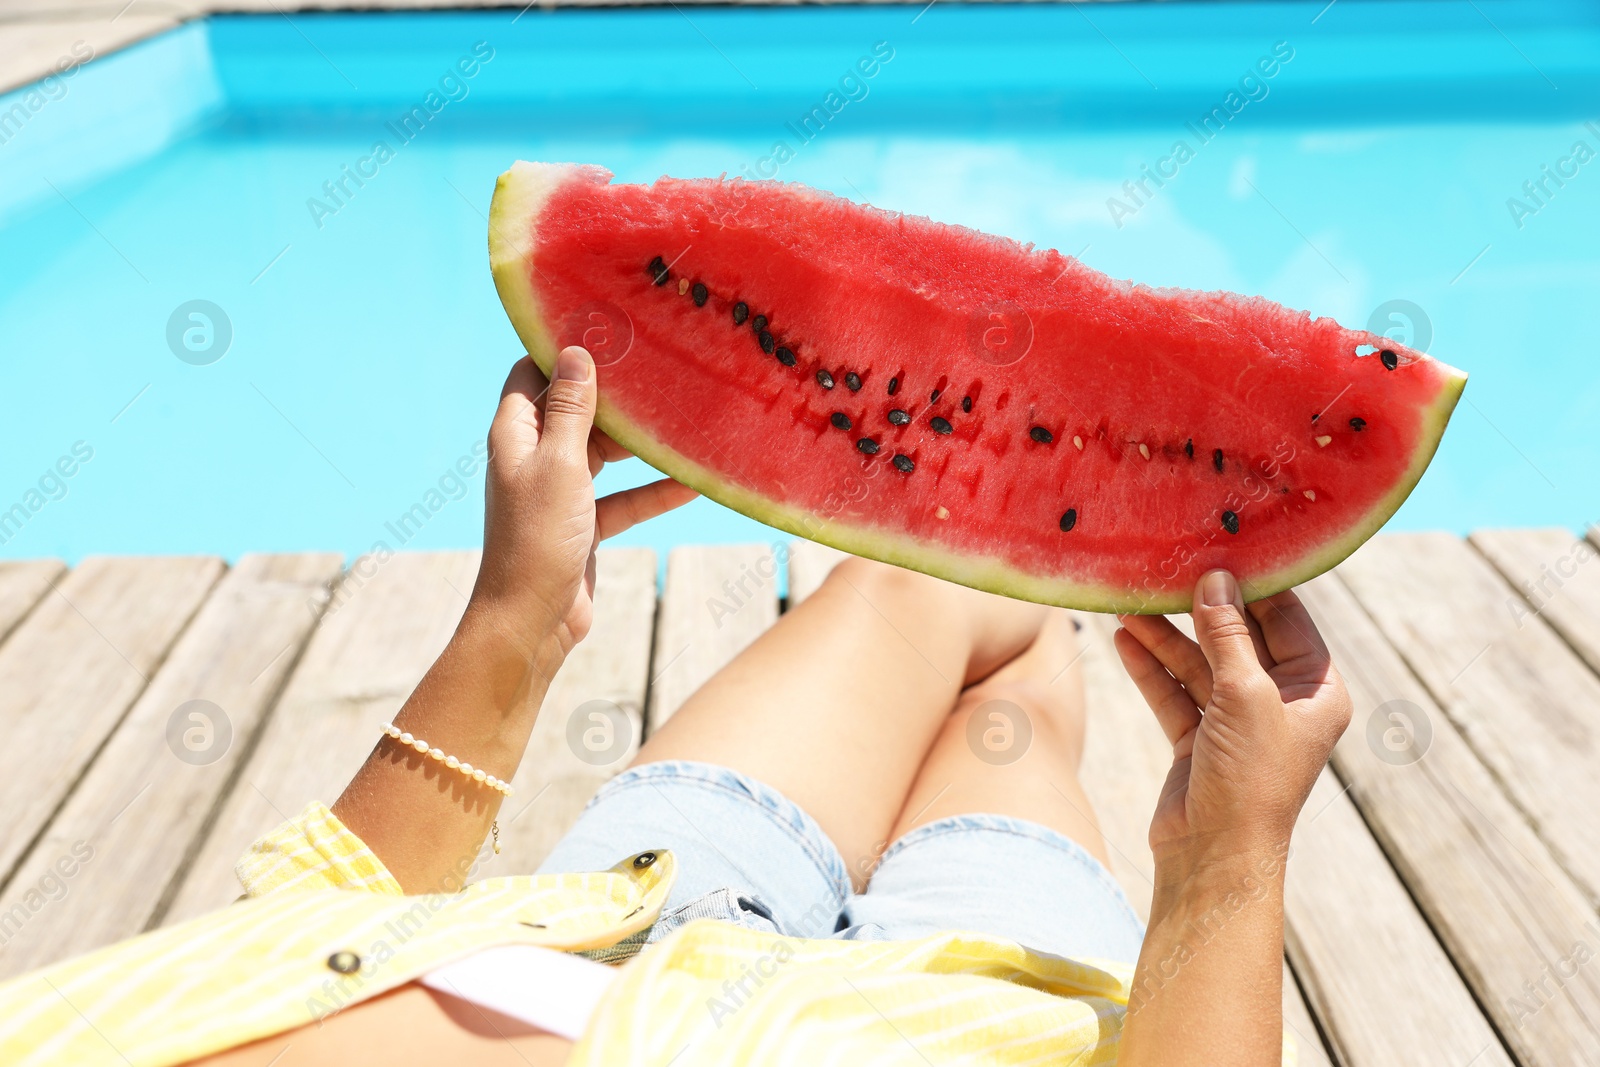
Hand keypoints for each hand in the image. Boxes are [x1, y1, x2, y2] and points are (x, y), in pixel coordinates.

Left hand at [469, 347, 696, 651]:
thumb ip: (570, 409)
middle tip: (659, 368)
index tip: (609, 329)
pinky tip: (691, 482)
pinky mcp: (583, 525)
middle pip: (574, 409)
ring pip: (603, 453)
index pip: (533, 373)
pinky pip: (623, 498)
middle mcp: (533, 457)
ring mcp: (559, 492)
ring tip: (680, 418)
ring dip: (638, 443)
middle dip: (613, 393)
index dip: (564, 350)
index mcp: (516, 434)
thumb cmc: (536, 537)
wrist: (531, 620)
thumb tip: (576, 352)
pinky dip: (651, 491)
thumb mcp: (560, 463)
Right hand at [1114, 570, 1351, 862]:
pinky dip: (1151, 668)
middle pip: (1237, 639)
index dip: (1254, 586)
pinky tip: (1124, 640)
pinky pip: (1174, 692)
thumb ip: (1228, 633)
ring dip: (1165, 637)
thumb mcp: (1244, 694)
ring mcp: (1237, 722)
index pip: (1287, 620)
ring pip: (1200, 664)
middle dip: (1199, 609)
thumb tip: (1216, 578)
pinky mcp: (1199, 741)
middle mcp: (1281, 702)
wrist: (1214, 857)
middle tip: (1167, 570)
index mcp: (1317, 690)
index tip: (1221, 549)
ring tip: (1128, 604)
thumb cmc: (1250, 779)